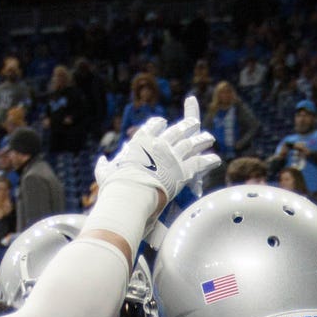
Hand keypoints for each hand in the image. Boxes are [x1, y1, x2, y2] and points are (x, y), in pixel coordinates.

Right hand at [94, 96, 218, 222]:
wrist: (130, 194)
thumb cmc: (115, 186)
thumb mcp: (105, 173)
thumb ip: (104, 166)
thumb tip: (101, 160)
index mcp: (140, 142)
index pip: (151, 128)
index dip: (158, 124)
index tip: (163, 122)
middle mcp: (158, 145)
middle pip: (175, 131)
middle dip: (185, 125)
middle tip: (193, 123)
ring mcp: (172, 156)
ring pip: (190, 143)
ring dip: (200, 139)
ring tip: (208, 137)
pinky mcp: (183, 170)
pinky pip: (199, 162)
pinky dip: (208, 160)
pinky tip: (215, 159)